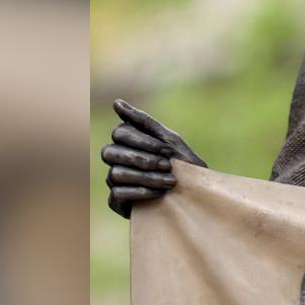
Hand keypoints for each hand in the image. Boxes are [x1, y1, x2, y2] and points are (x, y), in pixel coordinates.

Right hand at [101, 99, 205, 217]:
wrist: (194, 195)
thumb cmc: (181, 163)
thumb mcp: (168, 139)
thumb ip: (143, 121)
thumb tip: (115, 102)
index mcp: (125, 141)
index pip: (119, 133)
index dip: (142, 141)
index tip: (166, 149)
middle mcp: (115, 159)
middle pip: (109, 152)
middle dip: (142, 159)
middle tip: (167, 166)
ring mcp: (113, 180)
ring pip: (116, 174)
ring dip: (146, 177)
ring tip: (169, 182)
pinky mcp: (116, 201)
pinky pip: (117, 194)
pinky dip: (140, 193)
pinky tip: (159, 193)